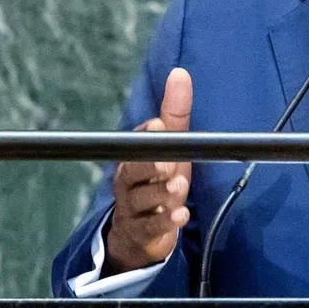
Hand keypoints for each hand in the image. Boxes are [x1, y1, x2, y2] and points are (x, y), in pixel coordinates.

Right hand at [104, 67, 192, 273]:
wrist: (139, 234)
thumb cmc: (158, 183)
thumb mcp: (170, 148)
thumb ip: (175, 114)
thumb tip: (180, 73)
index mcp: (132, 157)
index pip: (136, 142)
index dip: (147, 134)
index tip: (160, 125)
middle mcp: (127, 181)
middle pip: (133, 170)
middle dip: (150, 165)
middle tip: (167, 163)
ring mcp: (132, 208)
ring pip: (142, 199)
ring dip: (161, 193)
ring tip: (178, 187)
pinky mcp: (141, 232)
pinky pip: (150, 227)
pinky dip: (165, 222)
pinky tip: (180, 216)